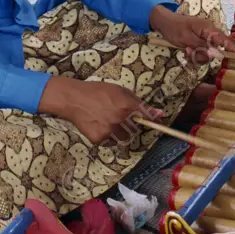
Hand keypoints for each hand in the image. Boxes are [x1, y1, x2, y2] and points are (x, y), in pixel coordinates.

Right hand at [38, 76, 163, 145]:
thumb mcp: (120, 91)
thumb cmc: (98, 91)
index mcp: (126, 106)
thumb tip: (158, 113)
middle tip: (122, 117)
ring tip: (110, 121)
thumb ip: (138, 102)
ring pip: (124, 138)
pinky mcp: (99, 139)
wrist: (74, 99)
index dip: (154, 119)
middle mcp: (119, 120)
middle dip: (132, 124)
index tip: (160, 121)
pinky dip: (109, 136)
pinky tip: (101, 125)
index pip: (146, 116)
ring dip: (122, 132)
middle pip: (135, 129)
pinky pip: (111, 142)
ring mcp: (109, 131)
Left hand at [148, 5, 234, 64]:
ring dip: (197, 55)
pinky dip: (194, 53)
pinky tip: (185, 49)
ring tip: (185, 49)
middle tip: (189, 52)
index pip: (224, 39)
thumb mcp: (186, 39)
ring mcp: (204, 36)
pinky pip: (201, 51)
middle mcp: (208, 32)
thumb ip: (201, 47)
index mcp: (208, 29)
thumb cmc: (174, 28)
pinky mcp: (199, 40)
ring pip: (207, 53)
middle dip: (204, 55)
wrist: (163, 22)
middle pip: (215, 49)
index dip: (233, 48)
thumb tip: (215, 54)